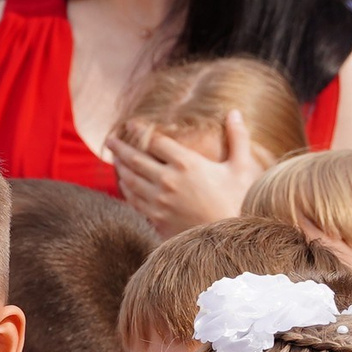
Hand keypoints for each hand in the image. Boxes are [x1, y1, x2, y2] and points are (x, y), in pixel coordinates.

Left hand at [109, 113, 266, 237]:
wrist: (229, 239)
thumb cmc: (238, 201)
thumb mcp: (241, 167)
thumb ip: (238, 138)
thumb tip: (235, 112)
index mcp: (187, 164)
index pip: (156, 142)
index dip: (141, 131)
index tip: (131, 124)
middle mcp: (168, 180)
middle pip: (135, 159)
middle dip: (120, 148)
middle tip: (110, 140)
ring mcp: (159, 200)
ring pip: (130, 180)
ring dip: (120, 167)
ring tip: (114, 159)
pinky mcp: (156, 217)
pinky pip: (134, 200)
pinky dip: (126, 189)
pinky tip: (124, 184)